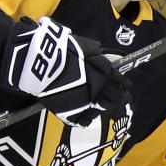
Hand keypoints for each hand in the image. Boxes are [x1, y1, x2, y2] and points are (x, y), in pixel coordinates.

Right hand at [2, 17, 129, 125]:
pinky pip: (84, 121)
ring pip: (101, 111)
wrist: (40, 65)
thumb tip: (99, 52)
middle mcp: (99, 90)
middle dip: (119, 99)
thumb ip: (94, 51)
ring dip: (103, 109)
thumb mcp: (82, 45)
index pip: (120, 82)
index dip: (123, 85)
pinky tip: (86, 116)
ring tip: (102, 108)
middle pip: (115, 99)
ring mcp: (86, 104)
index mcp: (104, 73)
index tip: (125, 87)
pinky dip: (86, 119)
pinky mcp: (71, 113)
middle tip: (120, 100)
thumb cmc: (61, 50)